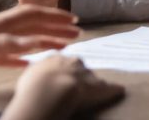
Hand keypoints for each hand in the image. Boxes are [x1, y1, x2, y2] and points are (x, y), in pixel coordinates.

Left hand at [0, 3, 79, 67]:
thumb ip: (0, 47)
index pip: (28, 21)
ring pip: (18, 37)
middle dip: (52, 25)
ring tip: (61, 43)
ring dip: (42, 38)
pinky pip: (3, 53)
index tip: (72, 27)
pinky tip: (29, 62)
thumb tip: (29, 46)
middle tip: (76, 31)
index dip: (51, 23)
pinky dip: (20, 55)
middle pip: (27, 24)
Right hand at [4, 56, 123, 119]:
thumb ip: (36, 72)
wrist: (48, 92)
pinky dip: (113, 89)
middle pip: (77, 66)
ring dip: (93, 83)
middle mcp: (71, 61)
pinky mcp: (98, 86)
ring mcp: (85, 73)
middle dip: (78, 73)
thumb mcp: (28, 75)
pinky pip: (108, 87)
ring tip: (94, 89)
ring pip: (91, 76)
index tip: (60, 75)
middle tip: (76, 83)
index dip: (61, 69)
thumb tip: (35, 75)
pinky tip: (119, 89)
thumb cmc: (32, 87)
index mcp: (54, 57)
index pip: (59, 60)